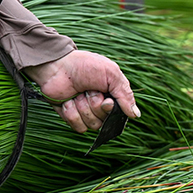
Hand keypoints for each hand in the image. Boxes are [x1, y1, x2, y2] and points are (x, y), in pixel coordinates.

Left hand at [22, 49, 139, 132]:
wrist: (57, 66)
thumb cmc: (84, 66)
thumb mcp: (110, 73)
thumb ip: (125, 94)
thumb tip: (135, 115)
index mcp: (112, 96)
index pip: (120, 115)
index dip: (110, 107)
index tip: (104, 97)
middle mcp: (100, 107)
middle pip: (104, 121)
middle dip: (94, 104)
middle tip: (87, 90)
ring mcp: (85, 113)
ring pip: (92, 125)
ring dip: (82, 107)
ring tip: (77, 93)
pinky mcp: (71, 117)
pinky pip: (78, 127)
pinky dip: (72, 112)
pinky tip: (68, 100)